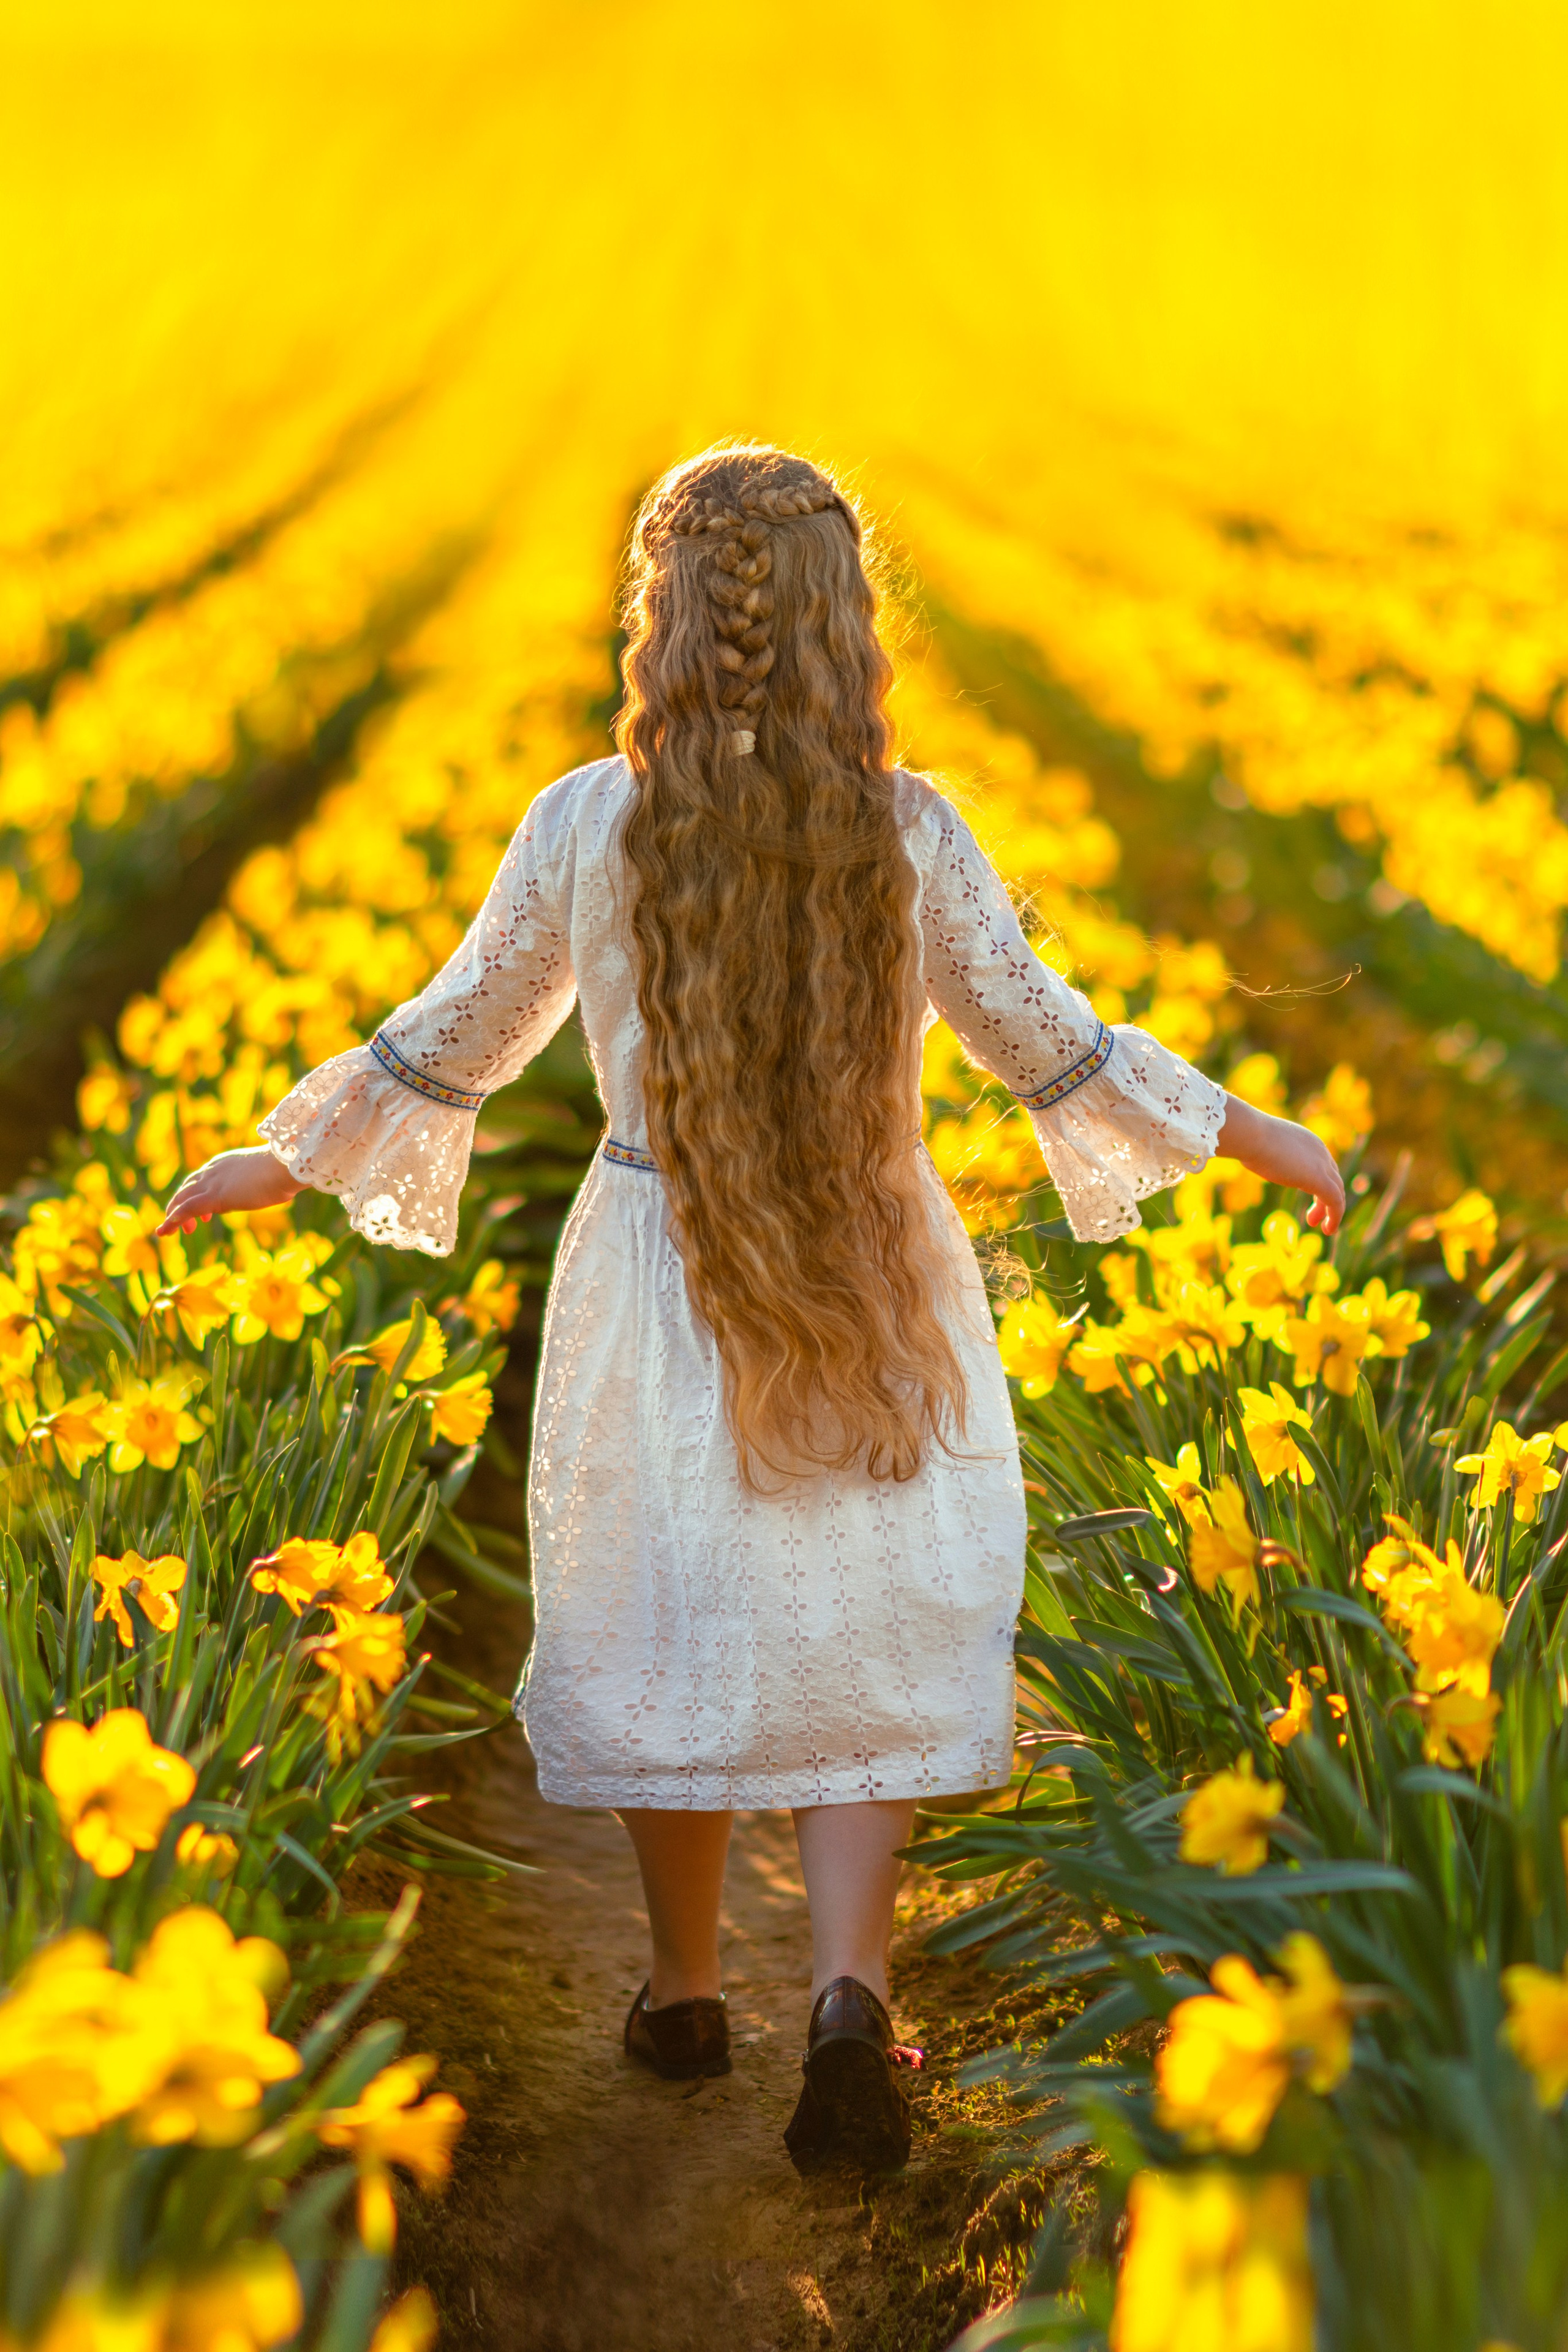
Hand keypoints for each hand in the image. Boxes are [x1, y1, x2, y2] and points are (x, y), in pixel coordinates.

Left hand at [155, 1148, 304, 1237]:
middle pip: (186, 1187)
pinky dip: (172, 1220)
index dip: (196, 1195)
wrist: (284, 1167)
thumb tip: (262, 1193)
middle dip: (180, 1206)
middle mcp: (213, 1171)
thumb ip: (257, 1185)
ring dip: (173, 1215)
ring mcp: (212, 1183)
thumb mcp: (265, 1178)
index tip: (204, 1215)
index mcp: (224, 1164)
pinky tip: (164, 1231)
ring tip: (167, 1231)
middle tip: (186, 1226)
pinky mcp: (214, 1197)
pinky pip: (186, 1209)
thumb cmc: (283, 1171)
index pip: (201, 1179)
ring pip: (181, 1198)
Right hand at [1214, 1096, 1345, 1236]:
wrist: (1251, 1134)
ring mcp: (1322, 1165)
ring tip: (1322, 1227)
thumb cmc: (1247, 1138)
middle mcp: (1319, 1151)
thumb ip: (1263, 1152)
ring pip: (1336, 1191)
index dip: (1319, 1183)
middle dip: (1326, 1199)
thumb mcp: (1259, 1145)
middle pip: (1333, 1178)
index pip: (1321, 1164)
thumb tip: (1249, 1155)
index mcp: (1307, 1141)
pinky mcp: (1320, 1180)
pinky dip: (1335, 1217)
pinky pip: (1335, 1202)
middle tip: (1313, 1217)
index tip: (1309, 1198)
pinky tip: (1327, 1229)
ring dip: (1331, 1211)